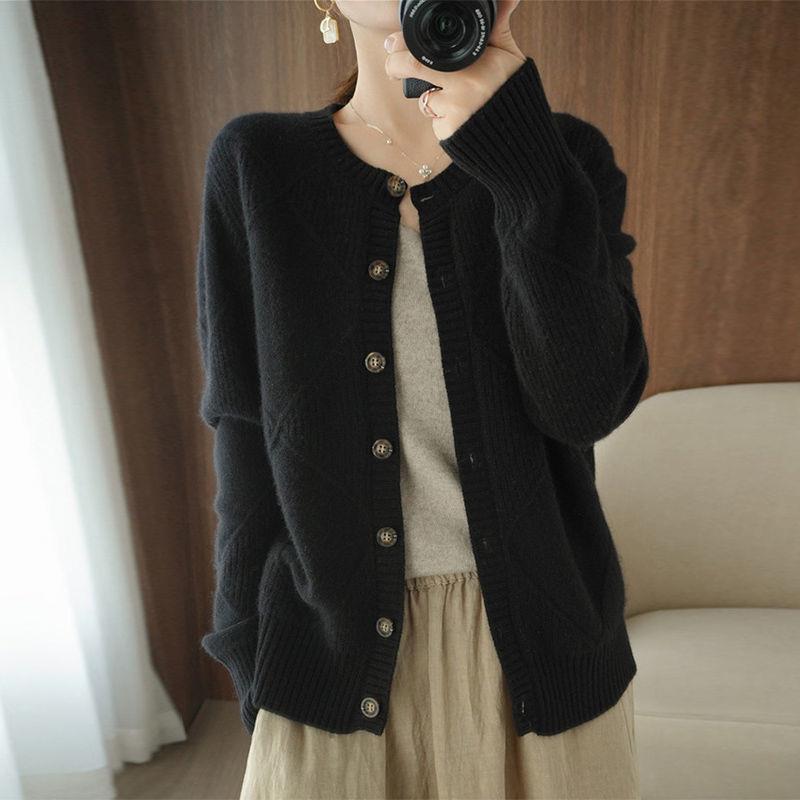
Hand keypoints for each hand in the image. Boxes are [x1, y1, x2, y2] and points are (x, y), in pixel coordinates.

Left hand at [383, 0, 525, 139]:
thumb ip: (499, 26)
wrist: (519, 133)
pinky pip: (434, 122)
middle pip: (412, 68)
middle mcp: (464, 84)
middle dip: (396, 67)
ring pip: (424, 98)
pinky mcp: (449, 132)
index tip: (391, 44)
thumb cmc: (512, 89)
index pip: (425, 50)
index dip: (403, 46)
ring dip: (429, 97)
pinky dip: (441, 118)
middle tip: (394, 67)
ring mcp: (455, 110)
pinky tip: (459, 117)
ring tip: (453, 97)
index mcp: (476, 61)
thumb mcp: (507, 54)